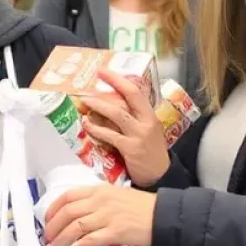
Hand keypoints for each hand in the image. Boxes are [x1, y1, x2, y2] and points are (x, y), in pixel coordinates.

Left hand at [43, 185, 156, 245]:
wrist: (164, 216)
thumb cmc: (142, 206)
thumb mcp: (116, 194)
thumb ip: (97, 200)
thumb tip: (79, 211)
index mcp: (98, 189)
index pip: (67, 196)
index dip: (53, 208)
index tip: (46, 219)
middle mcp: (100, 200)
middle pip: (68, 212)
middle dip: (53, 226)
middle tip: (46, 237)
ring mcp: (107, 216)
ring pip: (75, 227)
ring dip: (60, 239)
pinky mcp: (115, 232)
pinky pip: (89, 241)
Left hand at [78, 69, 170, 186]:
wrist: (160, 175)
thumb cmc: (149, 151)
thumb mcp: (144, 130)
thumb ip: (130, 118)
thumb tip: (105, 105)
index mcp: (149, 115)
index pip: (136, 91)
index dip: (119, 79)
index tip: (103, 70)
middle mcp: (146, 121)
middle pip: (130, 96)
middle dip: (113, 83)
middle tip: (95, 76)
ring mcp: (139, 134)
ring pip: (117, 114)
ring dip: (99, 106)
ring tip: (85, 100)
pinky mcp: (131, 148)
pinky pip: (110, 135)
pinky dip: (96, 129)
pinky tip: (87, 125)